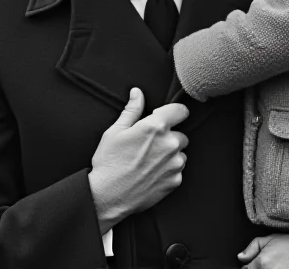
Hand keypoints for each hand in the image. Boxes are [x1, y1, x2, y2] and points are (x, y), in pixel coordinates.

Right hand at [89, 88, 188, 232]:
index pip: (181, 111)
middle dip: (169, 137)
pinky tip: (151, 173)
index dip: (173, 113)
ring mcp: (174, 163)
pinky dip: (169, 170)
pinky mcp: (176, 180)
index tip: (166, 118)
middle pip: (181, 134)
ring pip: (180, 153)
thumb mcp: (115, 132)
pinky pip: (178, 170)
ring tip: (149, 161)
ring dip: (170, 154)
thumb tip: (137, 93)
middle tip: (149, 146)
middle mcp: (170, 143)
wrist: (107, 196)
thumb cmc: (109, 163)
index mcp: (155, 127)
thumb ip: (132, 110)